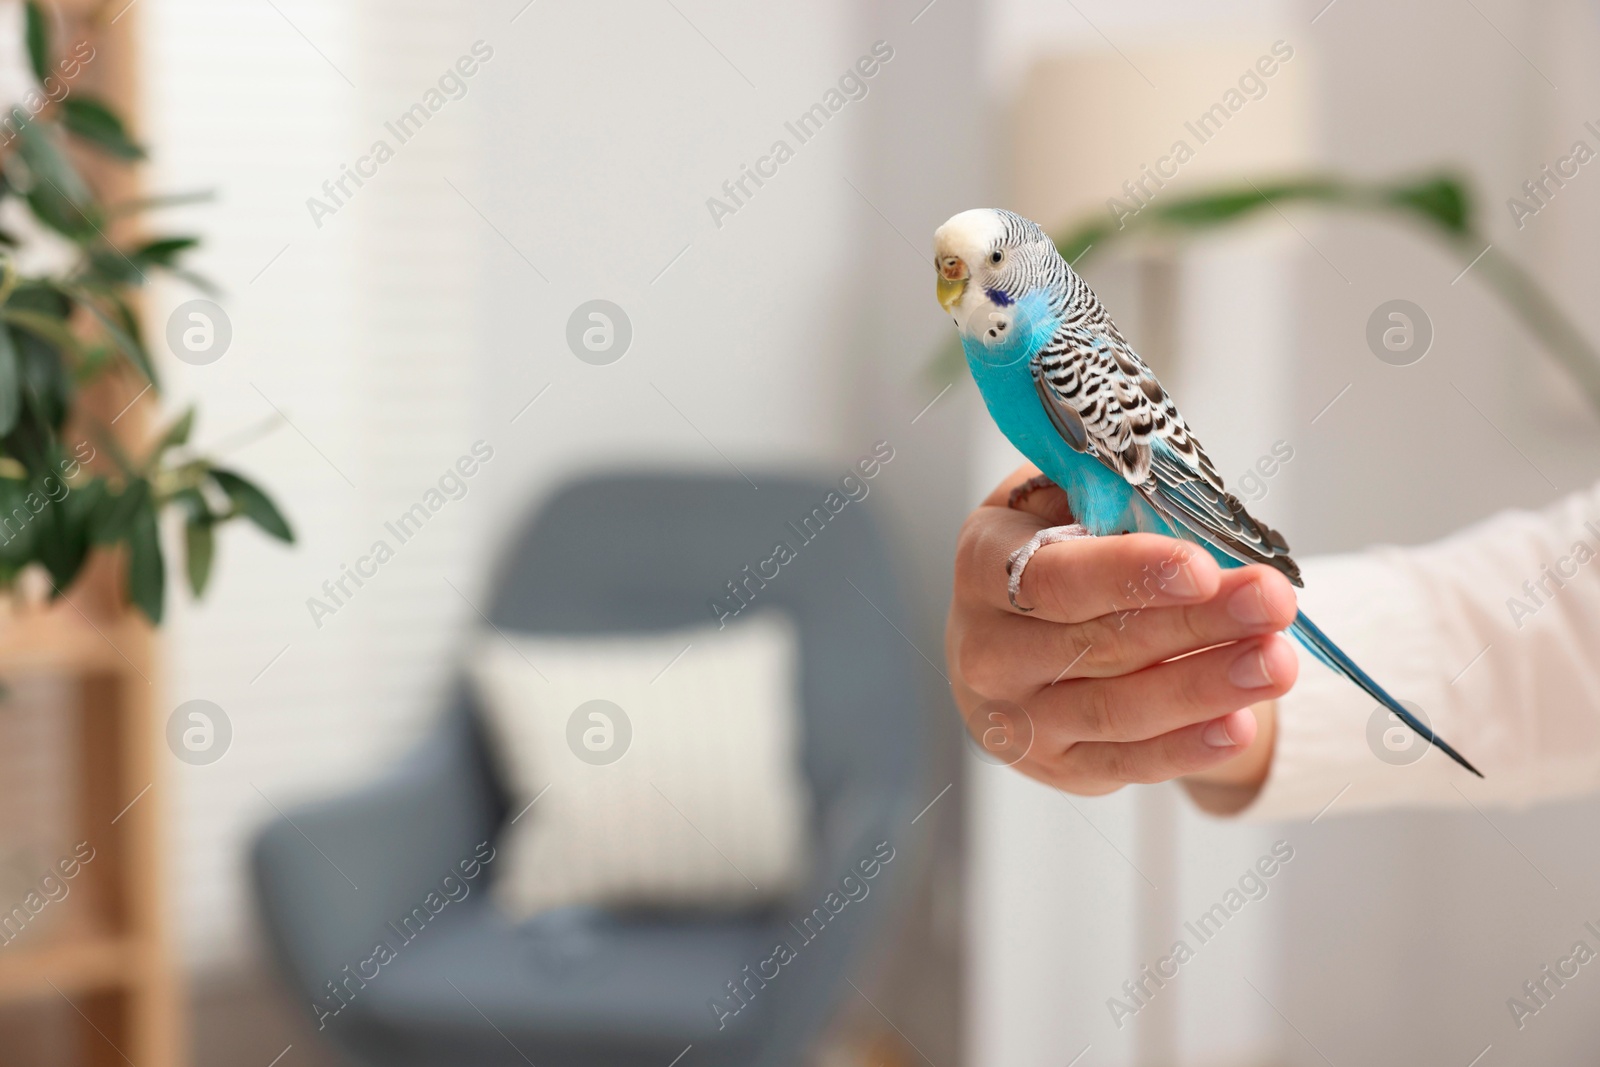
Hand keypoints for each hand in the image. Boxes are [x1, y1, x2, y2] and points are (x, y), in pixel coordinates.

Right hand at [947, 465, 1293, 806]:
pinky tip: (1238, 725)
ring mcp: (1017, 716)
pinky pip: (1127, 762)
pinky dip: (1187, 747)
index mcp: (984, 564)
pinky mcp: (1057, 763)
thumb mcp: (1067, 502)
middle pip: (1096, 643)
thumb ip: (1115, 503)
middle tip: (1271, 602)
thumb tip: (1192, 518)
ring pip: (1116, 709)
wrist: (1020, 631)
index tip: (1201, 567)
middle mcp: (986, 648)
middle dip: (1194, 622)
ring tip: (1275, 663)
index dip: (1127, 573)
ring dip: (1204, 687)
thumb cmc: (1059, 552)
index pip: (1051, 576)